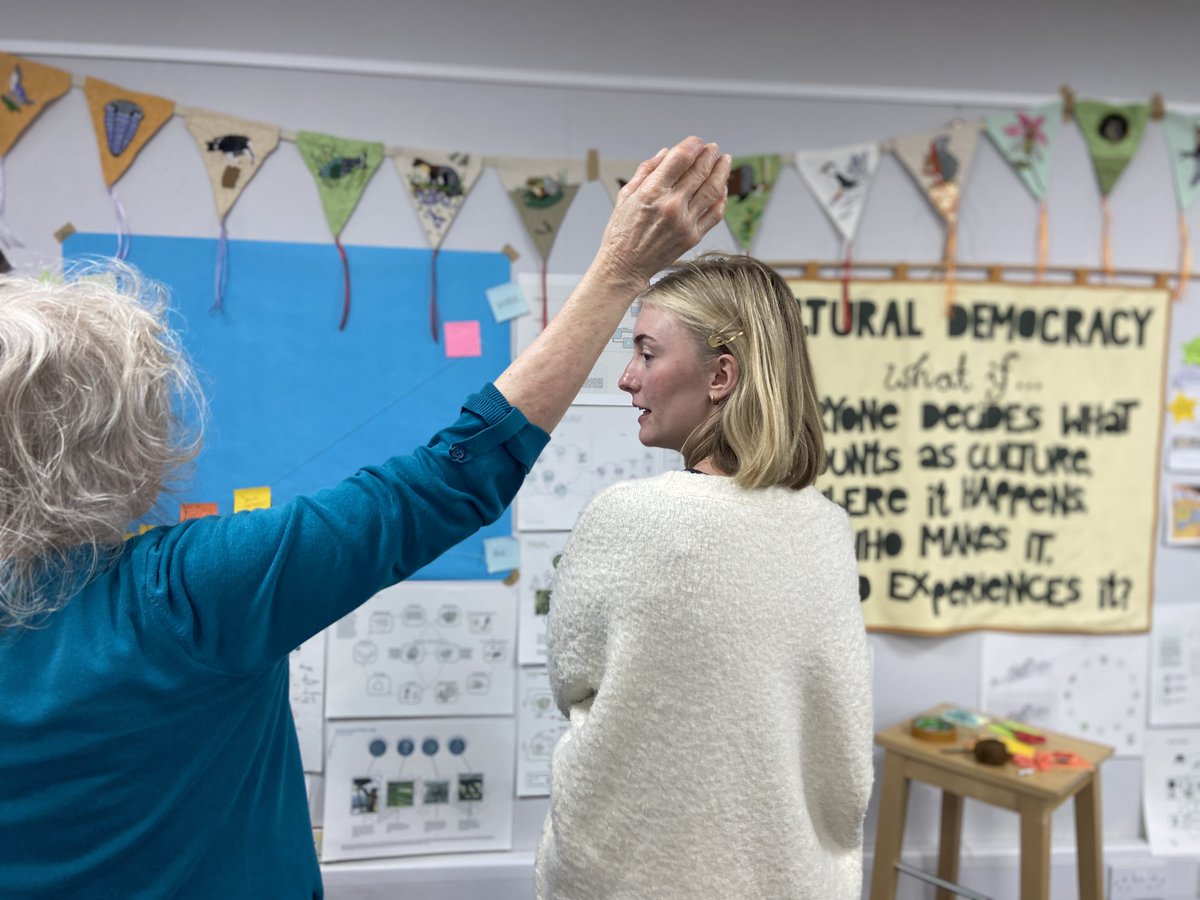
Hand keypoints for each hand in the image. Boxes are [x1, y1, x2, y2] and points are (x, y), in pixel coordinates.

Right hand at [592, 136, 729, 286]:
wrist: (625, 266)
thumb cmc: (622, 232)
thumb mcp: (626, 195)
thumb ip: (647, 171)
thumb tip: (666, 153)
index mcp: (652, 192)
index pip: (681, 158)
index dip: (693, 145)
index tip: (696, 142)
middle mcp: (671, 205)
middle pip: (700, 171)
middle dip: (709, 155)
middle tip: (713, 148)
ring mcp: (685, 222)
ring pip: (712, 189)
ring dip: (722, 171)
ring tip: (724, 160)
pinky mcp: (693, 237)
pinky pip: (715, 214)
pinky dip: (722, 198)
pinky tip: (723, 188)